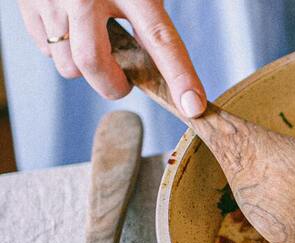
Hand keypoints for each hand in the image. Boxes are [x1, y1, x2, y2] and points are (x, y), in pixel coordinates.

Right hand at [17, 0, 206, 117]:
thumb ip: (149, 22)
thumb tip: (161, 68)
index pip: (161, 40)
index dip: (180, 77)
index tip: (193, 106)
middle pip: (94, 63)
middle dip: (112, 85)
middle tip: (125, 83)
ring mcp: (52, 0)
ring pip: (67, 63)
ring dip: (85, 68)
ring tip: (97, 44)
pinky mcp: (28, 4)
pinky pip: (46, 48)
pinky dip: (62, 50)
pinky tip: (72, 29)